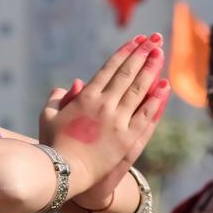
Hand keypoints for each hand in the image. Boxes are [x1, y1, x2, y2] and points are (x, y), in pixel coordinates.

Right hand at [40, 34, 169, 198]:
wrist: (64, 173)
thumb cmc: (52, 146)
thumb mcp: (48, 117)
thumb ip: (58, 98)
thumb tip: (74, 83)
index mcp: (86, 98)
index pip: (110, 68)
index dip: (125, 52)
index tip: (137, 41)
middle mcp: (104, 105)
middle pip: (128, 74)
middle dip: (142, 54)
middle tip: (155, 40)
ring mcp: (117, 122)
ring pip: (139, 90)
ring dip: (151, 69)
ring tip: (161, 53)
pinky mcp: (127, 139)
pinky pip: (145, 115)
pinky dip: (156, 100)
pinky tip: (165, 86)